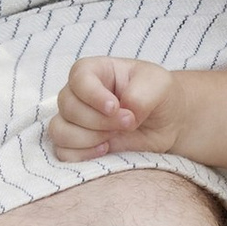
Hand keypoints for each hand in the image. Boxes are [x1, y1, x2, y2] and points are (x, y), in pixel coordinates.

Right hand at [49, 54, 182, 160]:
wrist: (166, 123)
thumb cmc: (159, 95)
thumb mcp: (160, 85)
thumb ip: (140, 96)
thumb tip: (123, 115)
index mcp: (96, 71)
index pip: (78, 77)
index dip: (93, 95)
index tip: (115, 106)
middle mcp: (79, 94)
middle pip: (68, 106)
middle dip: (99, 120)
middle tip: (128, 122)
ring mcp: (75, 120)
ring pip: (59, 130)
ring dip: (89, 138)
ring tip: (115, 136)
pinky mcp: (76, 144)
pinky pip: (63, 152)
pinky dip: (83, 154)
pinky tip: (106, 149)